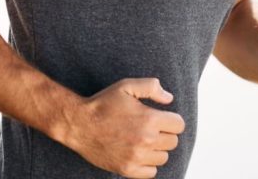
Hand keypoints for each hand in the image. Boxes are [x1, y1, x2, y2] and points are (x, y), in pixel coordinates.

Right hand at [65, 78, 185, 178]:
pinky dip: (147, 164)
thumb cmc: (103, 104)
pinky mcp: (128, 169)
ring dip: (156, 149)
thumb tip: (169, 99)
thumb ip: (151, 87)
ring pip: (163, 157)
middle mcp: (146, 140)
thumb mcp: (126, 86)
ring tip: (142, 140)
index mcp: (149, 119)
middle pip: (173, 142)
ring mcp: (137, 157)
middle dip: (164, 133)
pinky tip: (138, 153)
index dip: (171, 119)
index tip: (161, 118)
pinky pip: (151, 172)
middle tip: (149, 128)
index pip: (179, 125)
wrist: (79, 124)